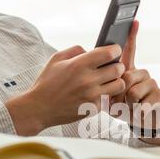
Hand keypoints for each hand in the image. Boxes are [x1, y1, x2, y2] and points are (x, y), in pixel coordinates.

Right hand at [6, 45, 126, 135]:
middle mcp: (88, 80)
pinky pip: (109, 98)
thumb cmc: (47, 83)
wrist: (40, 108)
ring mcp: (92, 96)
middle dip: (118, 66)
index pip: (109, 53)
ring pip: (119, 85)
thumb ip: (76, 50)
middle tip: (112, 67)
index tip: (114, 51)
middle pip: (118, 69)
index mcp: (79, 65)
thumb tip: (92, 50)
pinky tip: (98, 92)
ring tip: (109, 80)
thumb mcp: (56, 59)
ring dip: (116, 81)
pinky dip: (106, 95)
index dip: (115, 50)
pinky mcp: (94, 108)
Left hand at [112, 21, 159, 143]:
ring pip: (132, 91)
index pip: (131, 51)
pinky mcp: (159, 96)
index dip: (132, 36)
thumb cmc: (126, 108)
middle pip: (126, 76)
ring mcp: (152, 84)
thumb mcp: (112, 98)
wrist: (144, 123)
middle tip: (120, 102)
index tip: (134, 21)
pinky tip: (140, 112)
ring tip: (131, 108)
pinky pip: (142, 103)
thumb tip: (109, 80)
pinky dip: (137, 112)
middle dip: (119, 93)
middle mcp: (142, 74)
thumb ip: (109, 87)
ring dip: (127, 104)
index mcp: (130, 71)